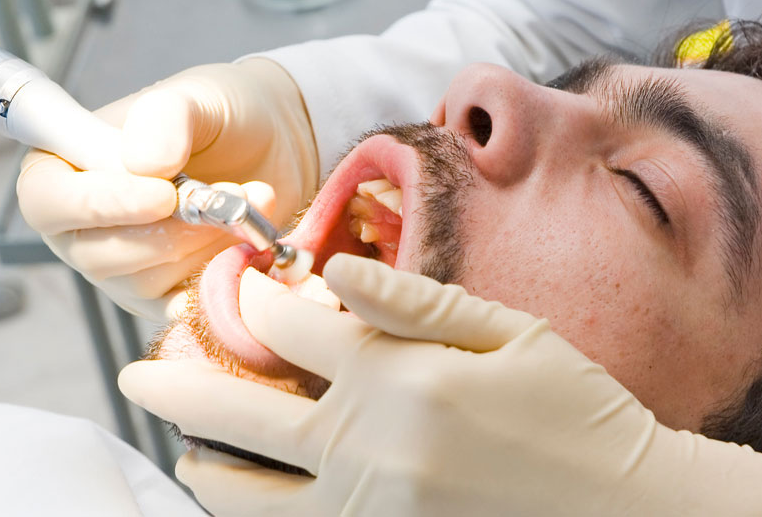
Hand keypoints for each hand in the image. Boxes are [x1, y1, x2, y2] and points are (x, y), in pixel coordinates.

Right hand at [17, 58, 317, 320]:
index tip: (163, 194)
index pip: (47, 202)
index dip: (99, 205)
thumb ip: (165, 117)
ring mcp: (125, 268)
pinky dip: (221, 277)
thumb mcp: (197, 98)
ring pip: (145, 281)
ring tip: (252, 199)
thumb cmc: (221, 116)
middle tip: (228, 192)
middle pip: (97, 254)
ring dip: (206, 243)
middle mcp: (84, 227)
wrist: (275, 148)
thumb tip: (144, 165)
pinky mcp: (169, 295)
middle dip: (170, 230)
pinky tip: (252, 243)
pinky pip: (183, 307)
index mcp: (66, 169)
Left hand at [119, 254, 761, 515]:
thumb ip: (414, 302)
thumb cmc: (576, 411)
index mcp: (400, 379)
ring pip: (246, 493)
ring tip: (181, 446)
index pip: (293, 327)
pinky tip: (240, 499)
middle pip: (239, 411)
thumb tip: (335, 269)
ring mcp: (367, 507)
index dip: (256, 298)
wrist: (627, 509)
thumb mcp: (511, 334)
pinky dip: (252, 516)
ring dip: (202, 464)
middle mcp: (368, 446)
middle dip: (176, 382)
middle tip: (134, 371)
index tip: (240, 286)